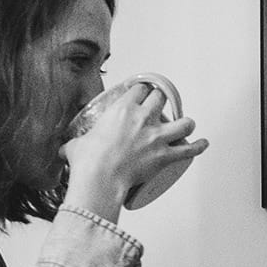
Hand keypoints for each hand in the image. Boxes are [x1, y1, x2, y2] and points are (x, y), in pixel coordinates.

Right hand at [64, 82, 208, 219]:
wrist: (101, 178)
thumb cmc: (88, 161)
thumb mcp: (75, 145)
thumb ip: (72, 144)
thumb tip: (63, 149)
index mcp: (123, 108)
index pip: (140, 89)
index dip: (143, 91)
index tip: (143, 94)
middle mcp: (144, 117)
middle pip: (162, 99)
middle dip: (162, 102)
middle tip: (160, 108)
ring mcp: (157, 136)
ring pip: (183, 122)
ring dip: (186, 122)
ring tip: (185, 124)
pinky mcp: (165, 155)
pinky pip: (189, 149)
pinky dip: (198, 146)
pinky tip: (203, 144)